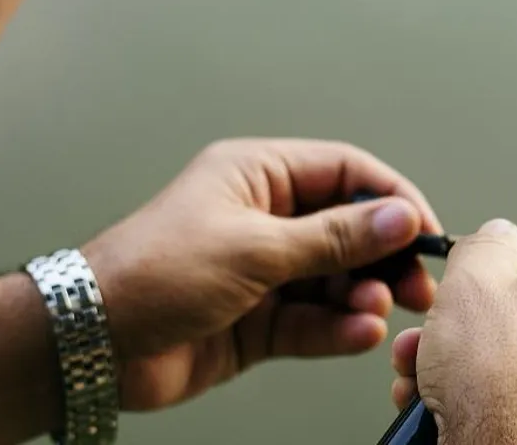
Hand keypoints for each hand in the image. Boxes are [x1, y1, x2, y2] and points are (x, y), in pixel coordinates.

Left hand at [81, 138, 442, 410]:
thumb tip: (398, 217)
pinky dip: (338, 329)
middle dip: (384, 256)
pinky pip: (313, 322)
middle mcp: (263, 219)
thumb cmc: (151, 273)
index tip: (424, 230)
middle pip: (347, 229)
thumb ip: (334, 238)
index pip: (345, 173)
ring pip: (335, 281)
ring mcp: (262, 272)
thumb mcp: (254, 248)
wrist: (92, 343)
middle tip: (415, 285)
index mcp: (257, 175)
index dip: (391, 198)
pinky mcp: (258, 322)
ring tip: (376, 311)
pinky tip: (357, 334)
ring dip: (362, 296)